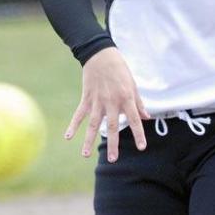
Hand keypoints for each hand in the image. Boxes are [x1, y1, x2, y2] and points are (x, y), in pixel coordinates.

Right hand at [65, 47, 150, 162]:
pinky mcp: (86, 98)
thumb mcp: (133, 84)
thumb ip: (138, 103)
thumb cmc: (120, 69)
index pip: (134, 120)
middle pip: (112, 126)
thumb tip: (146, 118)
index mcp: (126, 98)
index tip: (142, 147)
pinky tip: (68, 137)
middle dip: (113, 144)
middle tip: (113, 160)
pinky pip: (79, 114)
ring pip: (93, 124)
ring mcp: (97, 101)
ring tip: (85, 155)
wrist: (100, 54)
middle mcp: (112, 102)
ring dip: (89, 140)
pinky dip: (73, 126)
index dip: (138, 134)